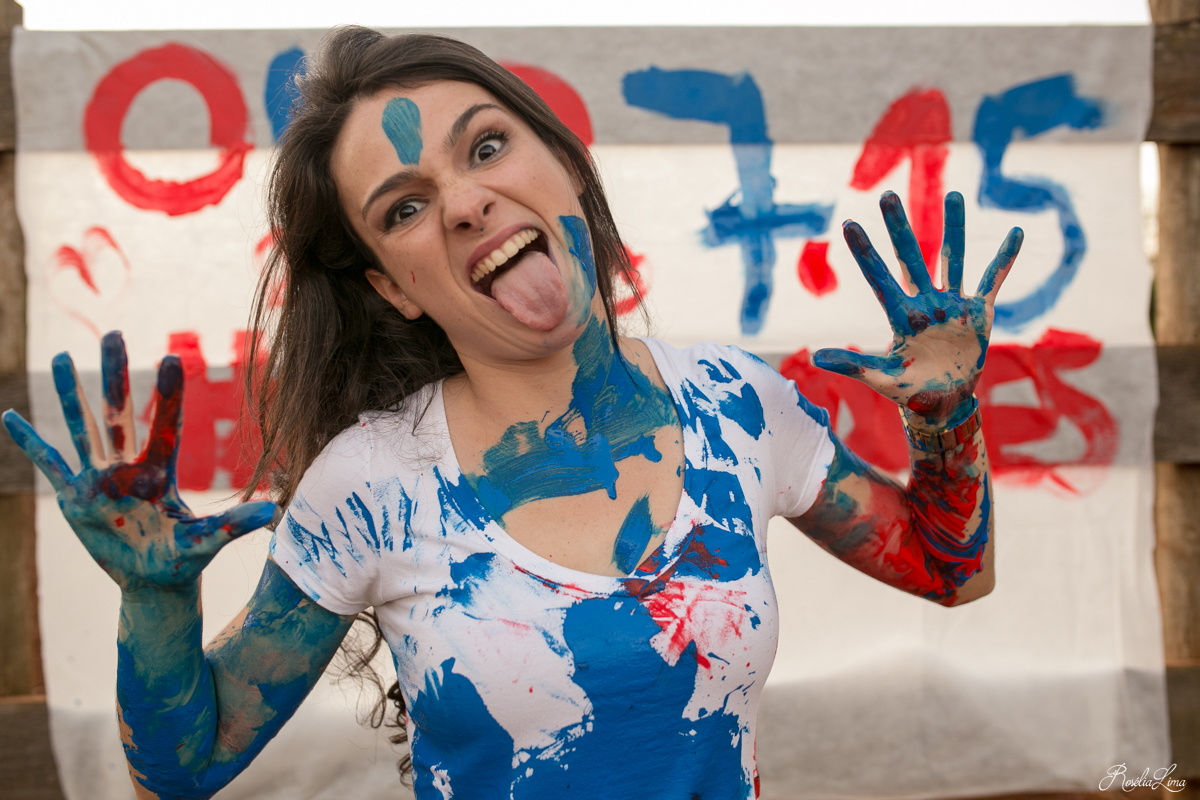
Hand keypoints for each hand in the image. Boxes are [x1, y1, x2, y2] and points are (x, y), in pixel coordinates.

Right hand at [2, 332, 274, 592]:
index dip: (168, 394)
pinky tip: (10, 416)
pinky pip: (48, 464)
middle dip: (114, 375)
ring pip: (84, 427)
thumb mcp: (209, 540)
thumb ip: (235, 524)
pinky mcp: (75, 498)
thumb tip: (275, 509)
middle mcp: (129, 467)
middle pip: (120, 412)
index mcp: (161, 471)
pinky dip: (30, 442)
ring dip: (70, 394)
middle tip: (113, 333)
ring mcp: (100, 479)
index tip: (172, 357)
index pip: (166, 424)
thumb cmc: (184, 559)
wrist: (153, 582)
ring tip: (60, 356)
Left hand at [813, 191, 1022, 430]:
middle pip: (910, 258)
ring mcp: (952, 305)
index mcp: (901, 316)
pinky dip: (1004, 259)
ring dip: (954, 228)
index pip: (879, 278)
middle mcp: (924, 303)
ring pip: (953, 258)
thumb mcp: (881, 377)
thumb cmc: (908, 391)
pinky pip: (993, 281)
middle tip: (887, 196)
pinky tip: (1016, 232)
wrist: (942, 403)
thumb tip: (814, 357)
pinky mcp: (978, 313)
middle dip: (899, 228)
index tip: (848, 224)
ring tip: (954, 195)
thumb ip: (852, 365)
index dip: (865, 252)